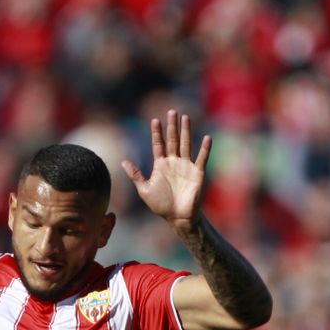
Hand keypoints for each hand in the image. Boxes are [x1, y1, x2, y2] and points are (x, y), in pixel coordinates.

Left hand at [122, 109, 211, 228]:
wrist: (177, 218)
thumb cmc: (161, 205)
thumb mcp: (145, 190)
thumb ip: (136, 175)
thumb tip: (123, 162)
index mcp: (161, 165)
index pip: (158, 145)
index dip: (156, 133)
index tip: (155, 120)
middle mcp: (174, 162)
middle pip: (172, 140)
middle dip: (171, 126)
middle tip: (172, 111)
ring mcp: (186, 166)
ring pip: (186, 144)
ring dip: (186, 131)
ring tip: (185, 117)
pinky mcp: (197, 173)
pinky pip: (201, 158)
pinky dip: (205, 148)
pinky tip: (206, 137)